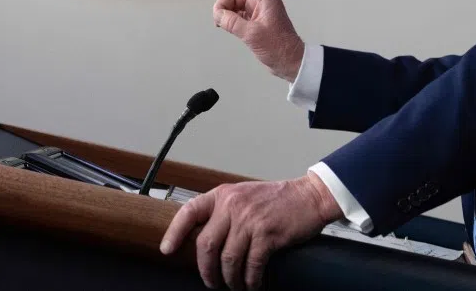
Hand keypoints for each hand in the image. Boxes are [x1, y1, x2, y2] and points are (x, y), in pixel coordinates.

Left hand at [160, 172, 342, 289]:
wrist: (309, 196)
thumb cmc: (277, 199)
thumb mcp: (244, 196)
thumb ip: (224, 212)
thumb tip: (205, 241)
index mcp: (223, 195)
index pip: (189, 211)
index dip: (174, 233)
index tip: (167, 250)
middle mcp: (233, 205)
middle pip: (206, 245)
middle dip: (206, 271)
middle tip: (212, 283)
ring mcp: (250, 219)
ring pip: (228, 260)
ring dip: (230, 280)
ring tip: (235, 286)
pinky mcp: (267, 234)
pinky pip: (251, 265)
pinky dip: (250, 280)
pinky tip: (253, 284)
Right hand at [213, 0, 304, 81]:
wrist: (289, 62)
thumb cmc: (279, 47)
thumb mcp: (252, 34)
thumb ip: (232, 23)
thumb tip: (218, 15)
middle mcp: (261, 1)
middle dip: (224, 6)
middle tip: (221, 22)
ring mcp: (257, 11)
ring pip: (233, 5)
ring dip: (226, 14)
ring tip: (228, 28)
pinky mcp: (254, 21)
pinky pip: (236, 14)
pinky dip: (230, 19)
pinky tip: (230, 29)